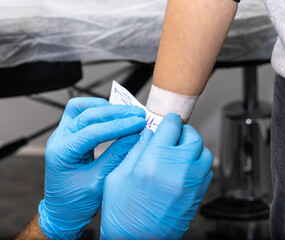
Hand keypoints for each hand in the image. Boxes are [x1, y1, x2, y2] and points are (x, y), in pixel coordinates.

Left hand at [38, 97, 145, 239]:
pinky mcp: (70, 134)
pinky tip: (115, 116)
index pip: (94, 131)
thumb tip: (136, 136)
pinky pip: (82, 113)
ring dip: (106, 108)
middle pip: (88, 114)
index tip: (140, 123)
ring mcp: (62, 134)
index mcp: (62, 153)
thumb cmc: (76, 203)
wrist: (62, 211)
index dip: (120, 126)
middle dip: (116, 113)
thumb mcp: (99, 182)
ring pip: (82, 108)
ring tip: (128, 113)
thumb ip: (116, 157)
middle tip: (139, 115)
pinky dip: (100, 111)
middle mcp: (59, 139)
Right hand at [100, 113, 212, 239]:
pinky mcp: (197, 195)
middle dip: (182, 132)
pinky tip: (185, 167)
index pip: (171, 126)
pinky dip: (198, 163)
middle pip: (192, 136)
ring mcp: (191, 183)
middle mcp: (177, 170)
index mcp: (154, 161)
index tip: (167, 121)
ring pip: (204, 152)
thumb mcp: (118, 176)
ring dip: (193, 147)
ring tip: (180, 152)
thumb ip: (136, 150)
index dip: (169, 120)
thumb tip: (149, 134)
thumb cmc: (123, 214)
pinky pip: (206, 169)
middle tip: (173, 135)